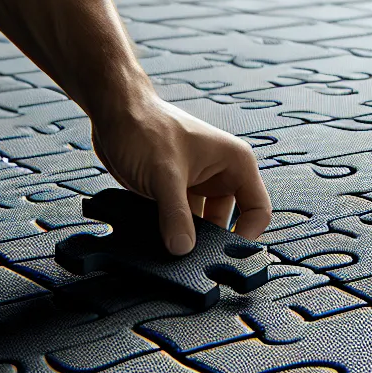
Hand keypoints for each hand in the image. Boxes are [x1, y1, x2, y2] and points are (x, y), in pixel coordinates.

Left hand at [90, 94, 270, 254]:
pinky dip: (173, 230)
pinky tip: (160, 241)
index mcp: (235, 163)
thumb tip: (183, 250)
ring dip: (189, 236)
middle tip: (194, 260)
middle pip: (229, 220)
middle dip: (212, 240)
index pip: (257, 210)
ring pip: (202, 222)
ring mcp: (198, 183)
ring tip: (174, 250)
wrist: (114, 112)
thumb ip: (176, 215)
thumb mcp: (164, 175)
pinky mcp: (176, 191)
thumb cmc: (146, 127)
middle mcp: (221, 174)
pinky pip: (181, 219)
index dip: (246, 235)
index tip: (225, 256)